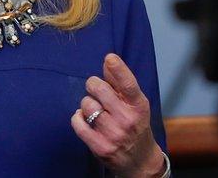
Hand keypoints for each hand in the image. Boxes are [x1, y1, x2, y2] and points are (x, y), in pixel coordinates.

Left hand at [71, 53, 164, 176]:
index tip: (110, 58)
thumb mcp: (135, 104)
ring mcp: (114, 134)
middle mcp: (128, 120)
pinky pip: (78, 123)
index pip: (129, 85)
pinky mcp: (100, 147)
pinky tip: (84, 119)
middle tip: (94, 88)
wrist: (140, 160)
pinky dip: (77, 118)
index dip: (119, 69)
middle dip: (93, 84)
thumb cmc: (135, 125)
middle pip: (100, 89)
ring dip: (86, 104)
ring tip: (95, 109)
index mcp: (138, 106)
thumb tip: (108, 61)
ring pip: (87, 105)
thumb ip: (121, 83)